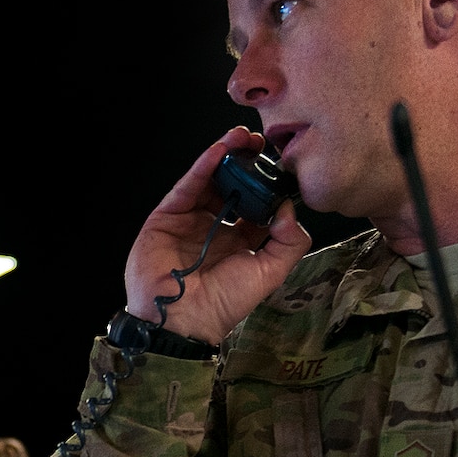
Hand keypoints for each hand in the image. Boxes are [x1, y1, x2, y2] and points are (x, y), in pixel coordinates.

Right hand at [123, 128, 312, 346]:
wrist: (182, 319)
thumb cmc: (224, 302)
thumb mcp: (269, 272)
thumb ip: (289, 241)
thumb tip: (290, 208)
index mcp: (239, 240)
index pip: (255, 203)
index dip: (267, 182)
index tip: (281, 163)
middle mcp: (214, 226)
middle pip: (231, 185)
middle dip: (246, 162)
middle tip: (261, 142)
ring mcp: (189, 220)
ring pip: (209, 180)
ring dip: (225, 156)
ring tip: (242, 136)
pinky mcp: (167, 217)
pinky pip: (187, 187)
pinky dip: (203, 166)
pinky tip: (219, 150)